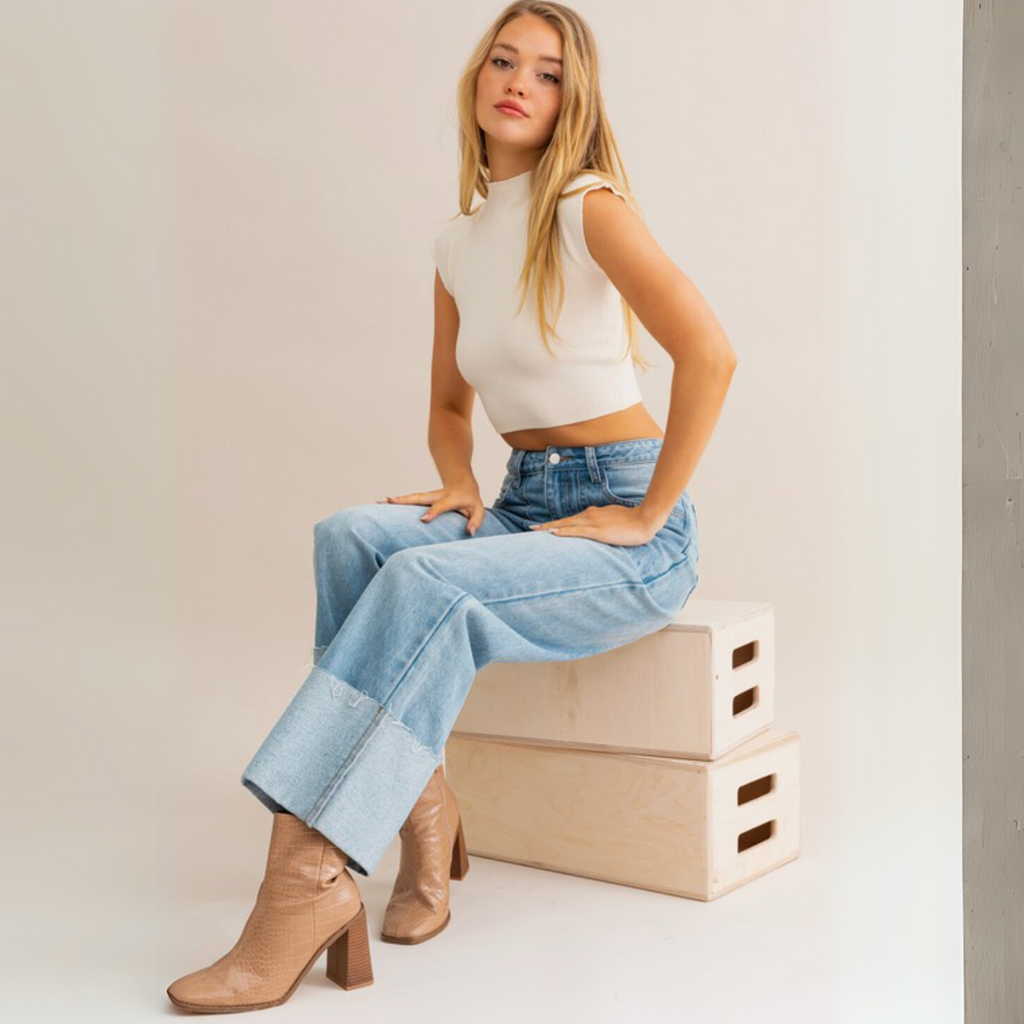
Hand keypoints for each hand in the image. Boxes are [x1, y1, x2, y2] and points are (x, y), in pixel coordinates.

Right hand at [378, 483, 484, 536]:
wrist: (463, 484)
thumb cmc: (471, 501)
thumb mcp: (478, 510)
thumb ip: (476, 521)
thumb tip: (470, 533)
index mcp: (451, 498)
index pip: (441, 505)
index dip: (433, 512)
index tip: (423, 519)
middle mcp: (437, 495)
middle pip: (420, 497)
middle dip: (405, 500)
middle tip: (390, 501)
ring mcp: (428, 495)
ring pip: (411, 497)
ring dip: (396, 500)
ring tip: (380, 502)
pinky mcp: (423, 497)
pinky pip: (409, 500)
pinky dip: (397, 502)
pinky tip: (383, 503)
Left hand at [528, 504, 659, 545]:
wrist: (645, 519)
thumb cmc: (631, 520)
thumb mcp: (612, 519)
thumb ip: (600, 521)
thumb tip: (591, 527)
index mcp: (592, 514)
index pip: (569, 520)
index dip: (555, 523)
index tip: (542, 527)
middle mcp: (589, 515)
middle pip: (564, 521)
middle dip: (547, 526)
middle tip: (531, 529)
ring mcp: (593, 522)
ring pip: (567, 525)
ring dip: (551, 528)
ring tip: (537, 531)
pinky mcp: (599, 530)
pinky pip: (578, 531)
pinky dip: (565, 531)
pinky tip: (555, 533)